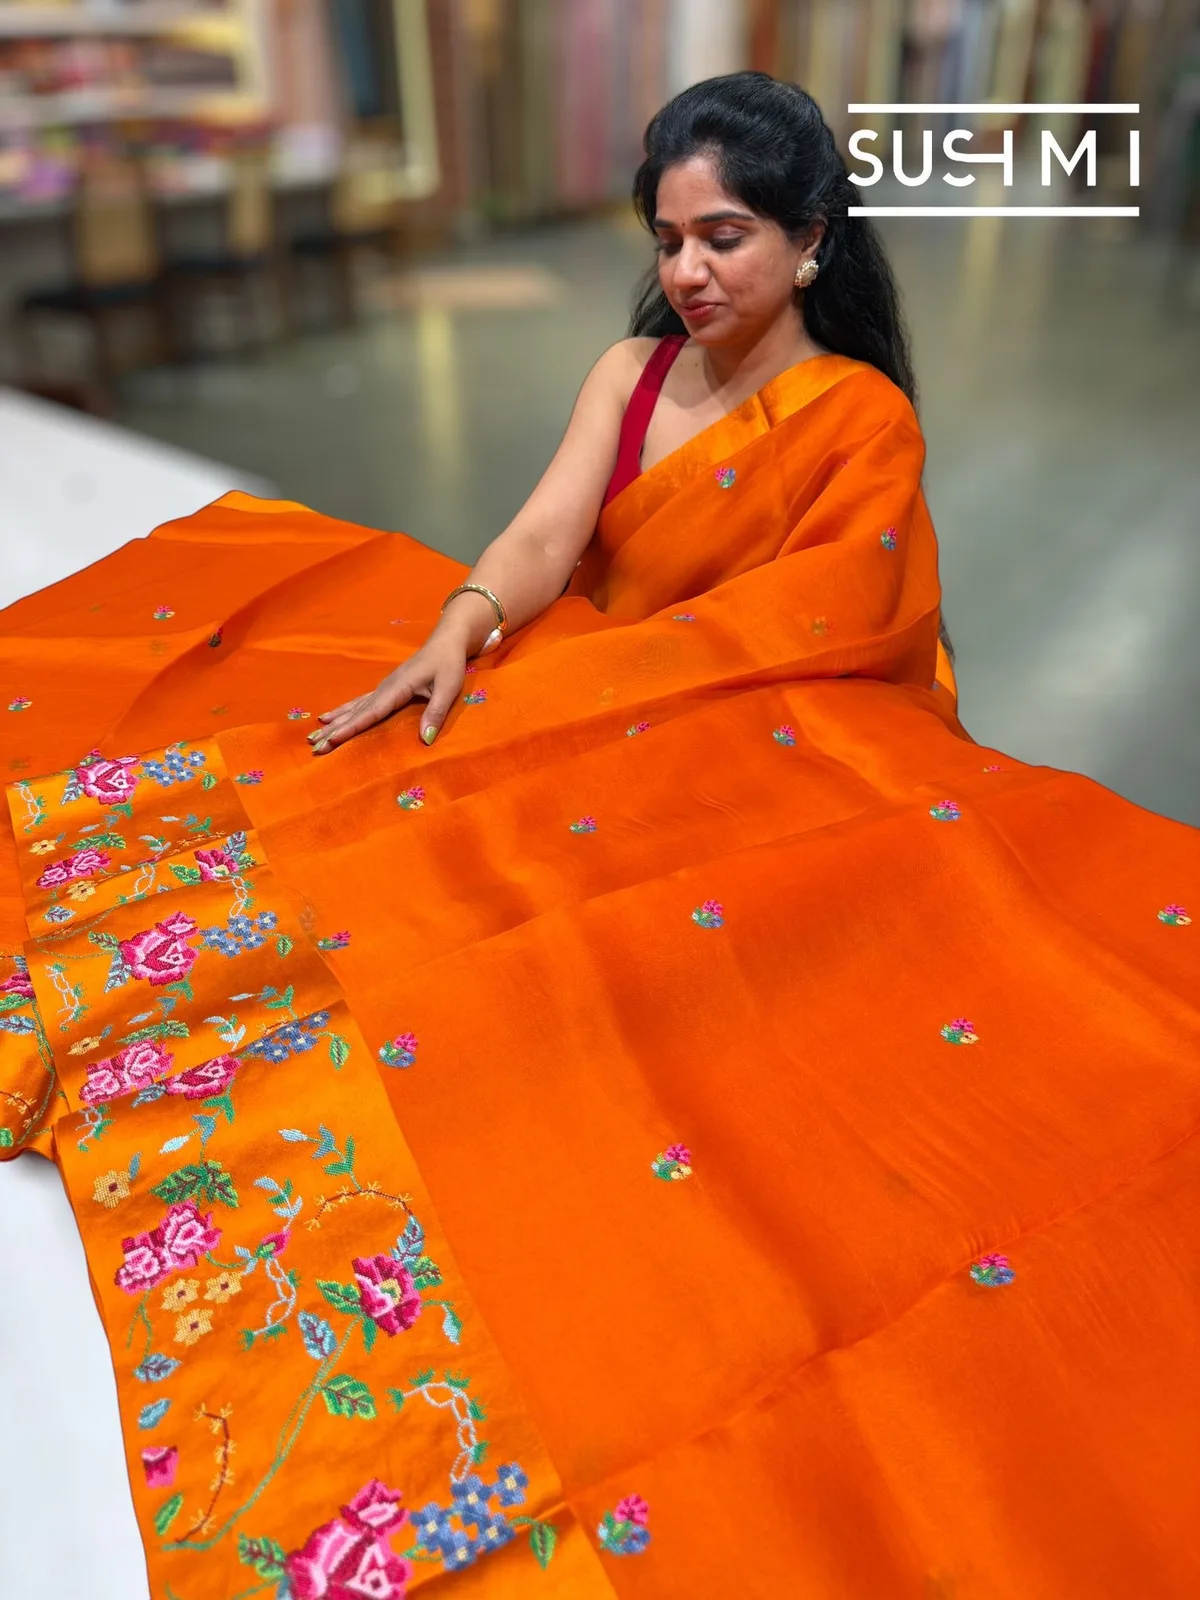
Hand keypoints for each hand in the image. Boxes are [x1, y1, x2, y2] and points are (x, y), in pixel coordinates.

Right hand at [310, 632, 466, 752]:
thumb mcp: (448, 687)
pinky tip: (329, 718)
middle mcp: (384, 687)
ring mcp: (383, 687)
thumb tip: (425, 740)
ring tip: (313, 735)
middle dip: (334, 729)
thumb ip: (436, 713)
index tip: (332, 740)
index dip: (351, 727)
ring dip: (334, 722)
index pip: (371, 712)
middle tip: (313, 746)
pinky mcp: (385, 688)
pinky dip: (343, 712)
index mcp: (397, 688)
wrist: (445, 642)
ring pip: (354, 707)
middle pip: (356, 712)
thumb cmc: (449, 664)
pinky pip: (359, 702)